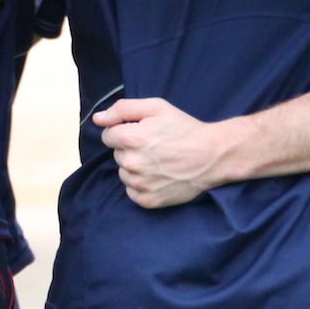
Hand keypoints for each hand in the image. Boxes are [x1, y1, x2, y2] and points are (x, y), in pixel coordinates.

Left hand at [94, 97, 235, 208]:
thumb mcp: (156, 107)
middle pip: (117, 155)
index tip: (141, 132)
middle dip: (130, 149)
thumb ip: (122, 109)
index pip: (107, 136)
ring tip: (158, 161)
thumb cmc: (184, 129)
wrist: (211, 156)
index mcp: (130, 138)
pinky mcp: (148, 200)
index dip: (123, 131)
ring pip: (124, 173)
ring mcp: (140, 184)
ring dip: (135, 168)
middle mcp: (131, 163)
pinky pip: (132, 191)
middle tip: (154, 147)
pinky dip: (141, 185)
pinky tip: (158, 176)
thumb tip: (97, 118)